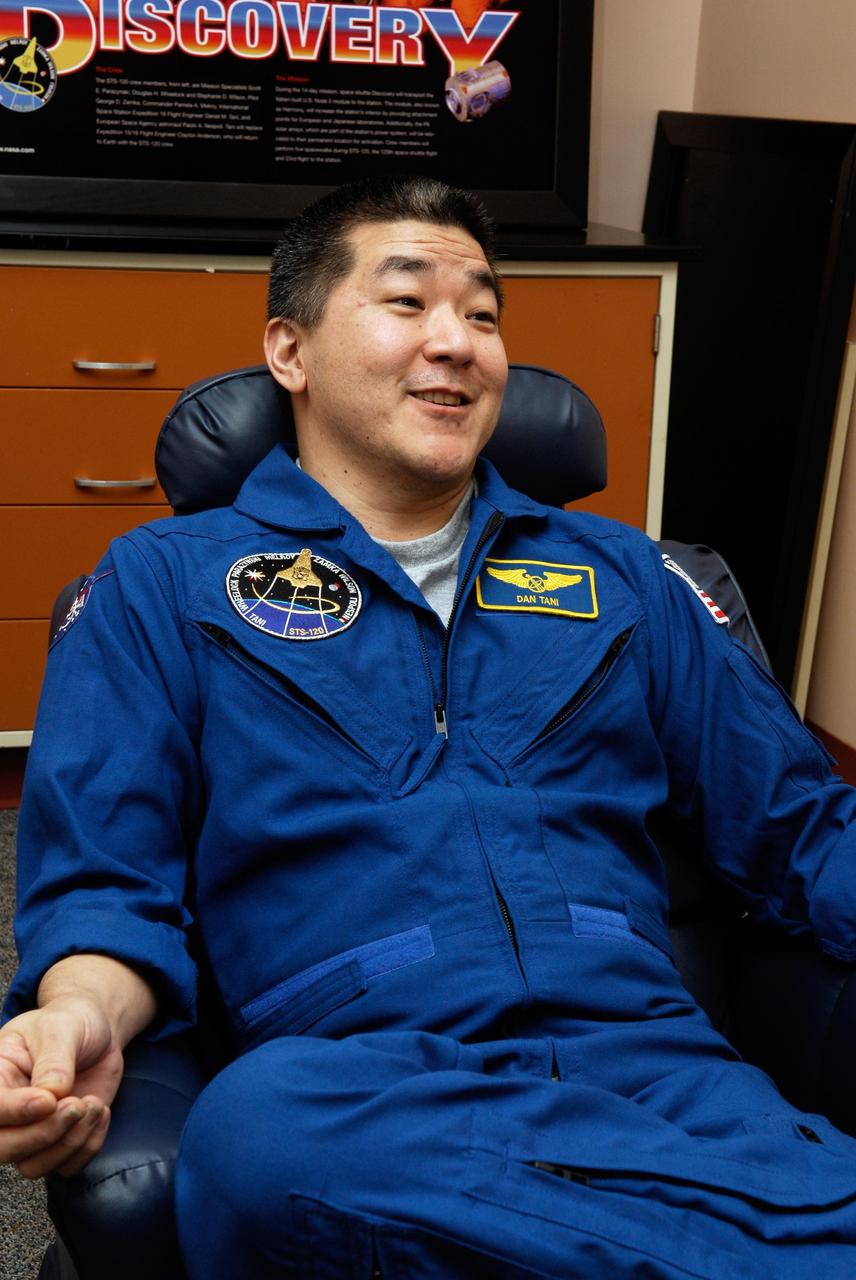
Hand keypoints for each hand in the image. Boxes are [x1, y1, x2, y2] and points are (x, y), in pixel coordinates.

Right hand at [0, 993, 123, 1178]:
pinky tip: (101, 1111)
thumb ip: (53, 1061)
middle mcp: (8, 1111)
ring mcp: (31, 1131)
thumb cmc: (70, 1022)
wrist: (97, 1031)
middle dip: (44, 1134)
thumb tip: (50, 1096)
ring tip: (94, 1104)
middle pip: (4, 1148)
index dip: (17, 1112)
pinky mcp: (59, 1142)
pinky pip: (67, 1167)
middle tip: (77, 1104)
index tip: (50, 1100)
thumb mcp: (60, 1028)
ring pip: (34, 1166)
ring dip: (70, 1142)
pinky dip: (88, 1146)